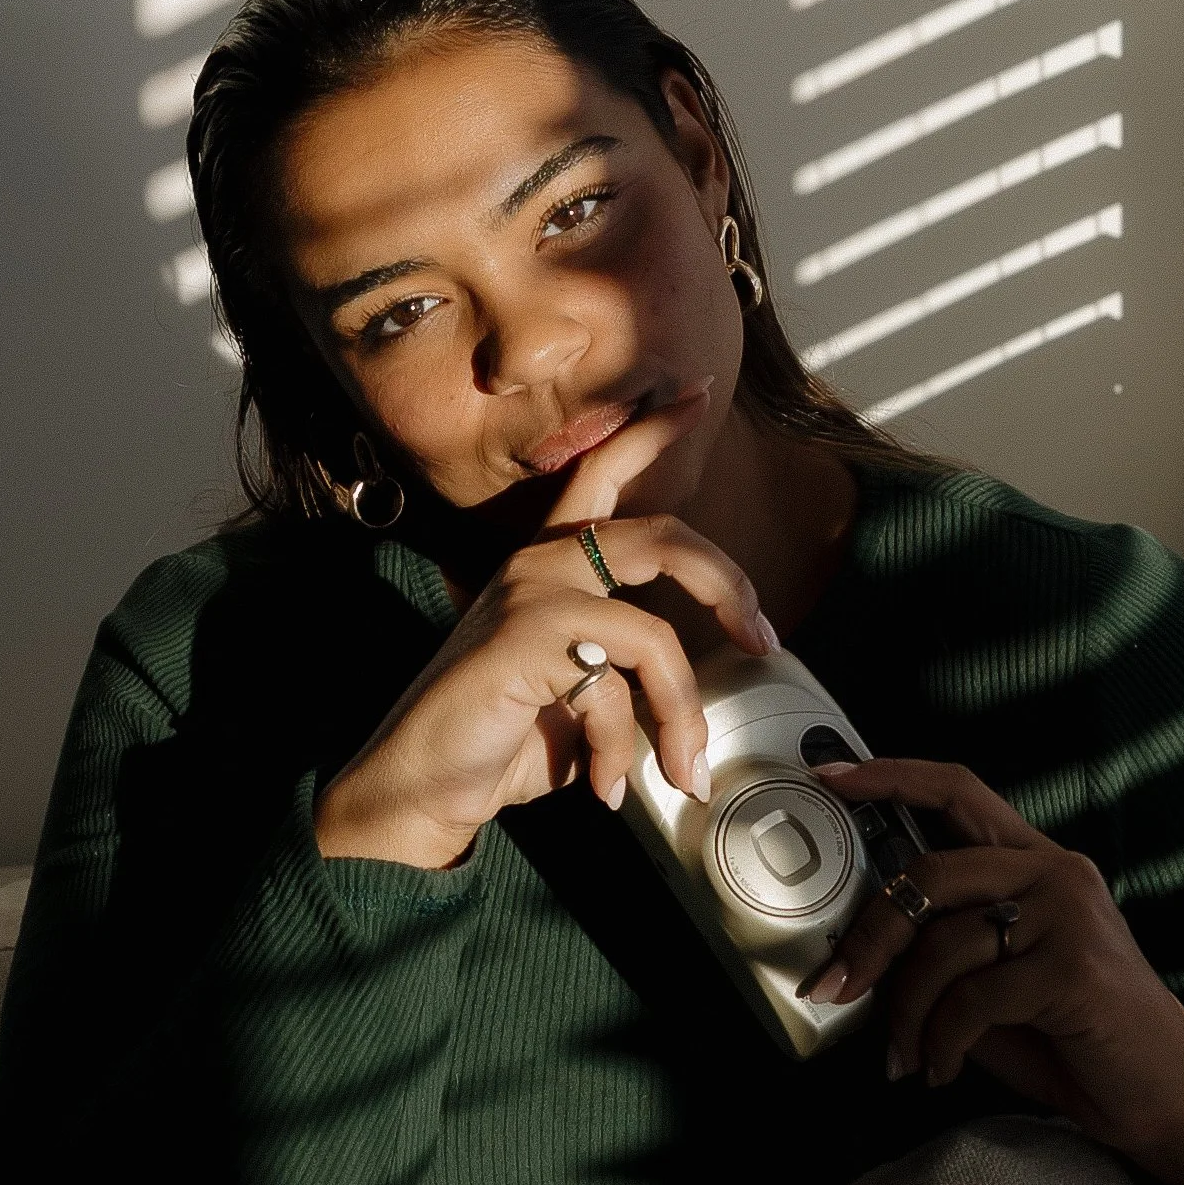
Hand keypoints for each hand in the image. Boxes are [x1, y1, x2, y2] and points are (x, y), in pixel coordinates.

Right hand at [314, 393, 774, 869]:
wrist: (419, 792)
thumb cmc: (498, 744)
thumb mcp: (579, 698)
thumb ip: (625, 676)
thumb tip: (692, 712)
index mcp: (548, 564)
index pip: (600, 473)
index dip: (652, 431)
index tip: (697, 392)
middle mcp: (538, 564)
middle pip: (664, 537)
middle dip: (730, 584)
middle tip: (765, 638)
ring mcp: (530, 595)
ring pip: (655, 635)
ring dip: (681, 714)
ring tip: (683, 771)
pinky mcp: (525, 636)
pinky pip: (617, 684)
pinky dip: (622, 746)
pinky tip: (602, 785)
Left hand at [803, 759, 1183, 1184]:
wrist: (1156, 1089)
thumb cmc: (1068, 1033)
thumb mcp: (995, 976)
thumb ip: (943, 945)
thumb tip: (856, 950)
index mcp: (1035, 861)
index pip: (959, 791)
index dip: (891, 777)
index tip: (830, 778)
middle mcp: (1056, 873)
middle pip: (929, 875)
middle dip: (869, 936)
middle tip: (837, 984)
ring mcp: (1069, 917)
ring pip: (943, 945)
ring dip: (906, 1013)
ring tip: (906, 1055)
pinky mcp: (1073, 969)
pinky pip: (971, 999)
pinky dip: (940, 1042)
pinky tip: (941, 1069)